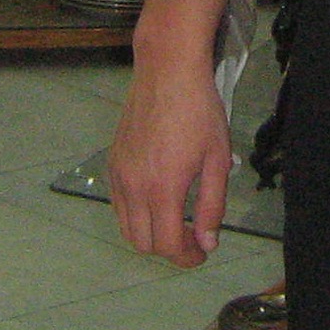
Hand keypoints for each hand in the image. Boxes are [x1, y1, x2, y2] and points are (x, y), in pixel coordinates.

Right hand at [107, 52, 234, 267]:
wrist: (167, 72)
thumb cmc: (199, 111)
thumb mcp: (217, 159)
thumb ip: (212, 205)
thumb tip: (208, 242)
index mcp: (163, 188)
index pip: (168, 245)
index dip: (187, 258)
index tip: (202, 252)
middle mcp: (134, 187)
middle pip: (143, 244)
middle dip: (169, 249)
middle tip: (193, 238)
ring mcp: (119, 175)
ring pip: (126, 228)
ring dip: (150, 235)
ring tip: (176, 221)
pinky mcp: (112, 162)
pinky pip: (118, 205)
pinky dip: (135, 215)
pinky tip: (156, 200)